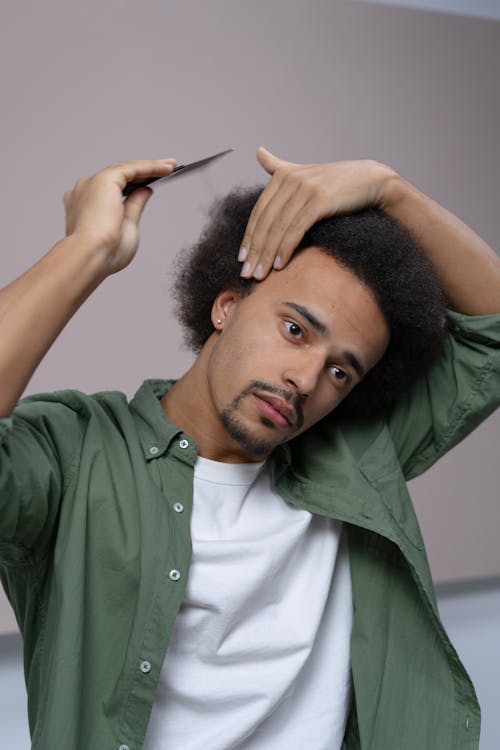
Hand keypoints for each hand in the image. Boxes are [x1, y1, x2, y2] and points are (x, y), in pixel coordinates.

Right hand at [64, 158, 176, 273]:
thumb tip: (145, 190)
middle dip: (144, 172)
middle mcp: (85, 191)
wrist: (91, 257)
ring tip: (171, 166)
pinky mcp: (104, 180)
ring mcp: (92, 183)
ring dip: (151, 166)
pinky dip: (151, 167)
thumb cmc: (104, 254)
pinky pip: (132, 168)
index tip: (150, 185)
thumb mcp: (126, 227)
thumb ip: (134, 206)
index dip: (133, 185)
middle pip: (119, 175)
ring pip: (126, 169)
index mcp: (84, 205)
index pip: (112, 189)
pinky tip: (166, 168)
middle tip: (167, 169)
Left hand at [239, 147, 396, 279]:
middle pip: (265, 221)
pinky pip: (295, 229)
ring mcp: (304, 188)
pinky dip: (285, 248)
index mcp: (283, 175)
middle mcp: (290, 179)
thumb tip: (258, 152)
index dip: (248, 237)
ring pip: (278, 228)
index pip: (258, 212)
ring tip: (260, 275)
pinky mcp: (318, 200)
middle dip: (255, 251)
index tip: (242, 259)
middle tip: (247, 273)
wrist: (372, 181)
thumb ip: (280, 167)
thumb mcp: (305, 173)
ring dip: (267, 255)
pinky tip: (280, 265)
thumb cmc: (339, 183)